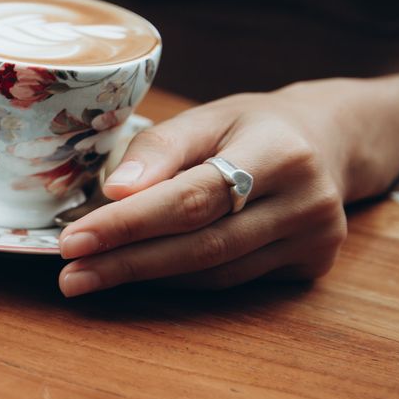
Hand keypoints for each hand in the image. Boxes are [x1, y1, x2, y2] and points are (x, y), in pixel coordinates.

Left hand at [57, 83, 355, 294]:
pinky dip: (178, 281)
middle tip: (70, 275)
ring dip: (145, 278)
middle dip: (126, 263)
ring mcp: (316, 240)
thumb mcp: (207, 117)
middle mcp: (307, 202)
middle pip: (202, 245)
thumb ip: (159, 150)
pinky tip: (137, 275)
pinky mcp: (311, 265)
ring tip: (88, 277)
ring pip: (214, 273)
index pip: (192, 198)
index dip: (129, 224)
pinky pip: (230, 281)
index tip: (74, 240)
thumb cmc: (251, 127)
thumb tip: (114, 192)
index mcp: (281, 153)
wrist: (328, 141)